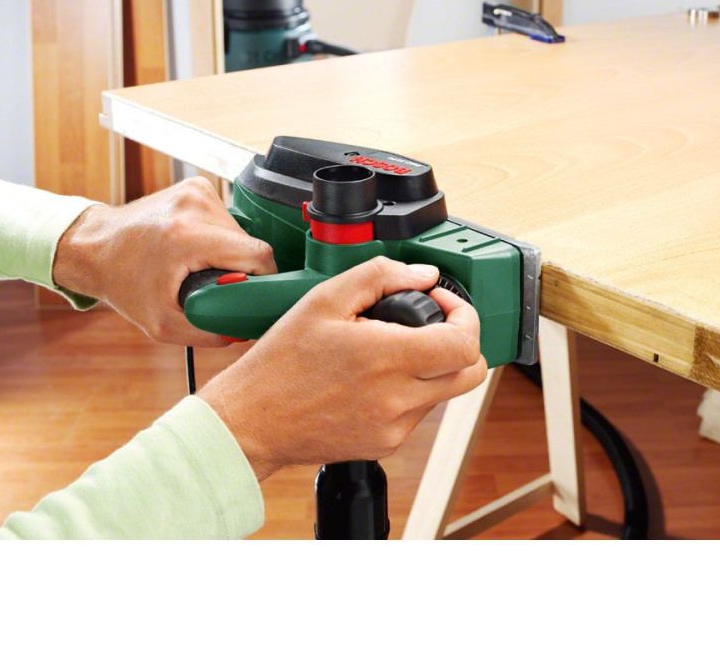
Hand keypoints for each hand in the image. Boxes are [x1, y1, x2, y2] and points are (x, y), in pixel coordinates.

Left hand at [52, 177, 276, 346]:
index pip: (258, 254)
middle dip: (240, 268)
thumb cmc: (123, 282)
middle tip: (215, 285)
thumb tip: (243, 331)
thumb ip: (207, 331)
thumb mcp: (162, 324)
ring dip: (228, 251)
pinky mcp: (196, 184)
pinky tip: (194, 245)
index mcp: (189, 236)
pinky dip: (217, 235)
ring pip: (239, 229)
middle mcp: (196, 207)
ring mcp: (197, 191)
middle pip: (249, 242)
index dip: (264, 278)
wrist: (94, 246)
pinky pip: (225, 216)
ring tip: (199, 264)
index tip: (253, 294)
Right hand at [198, 256, 486, 478]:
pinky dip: (410, 390)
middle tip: (432, 324)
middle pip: (470, 373)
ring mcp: (394, 427)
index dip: (464, 315)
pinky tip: (375, 377)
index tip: (439, 301)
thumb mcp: (324, 299)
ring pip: (446, 392)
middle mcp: (397, 400)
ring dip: (434, 366)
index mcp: (387, 359)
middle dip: (461, 340)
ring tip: (391, 349)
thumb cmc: (280, 362)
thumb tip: (423, 274)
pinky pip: (419, 413)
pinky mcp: (385, 445)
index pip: (465, 345)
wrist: (249, 421)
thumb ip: (381, 275)